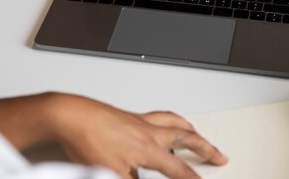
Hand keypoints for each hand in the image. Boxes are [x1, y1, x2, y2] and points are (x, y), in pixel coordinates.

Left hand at [48, 94, 227, 178]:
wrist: (70, 116)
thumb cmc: (88, 140)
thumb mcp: (113, 175)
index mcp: (149, 148)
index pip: (179, 170)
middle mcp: (148, 131)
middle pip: (185, 137)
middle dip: (205, 147)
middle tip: (218, 154)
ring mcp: (138, 120)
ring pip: (172, 121)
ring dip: (188, 129)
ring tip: (195, 134)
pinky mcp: (127, 116)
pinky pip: (156, 116)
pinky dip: (166, 121)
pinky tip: (159, 128)